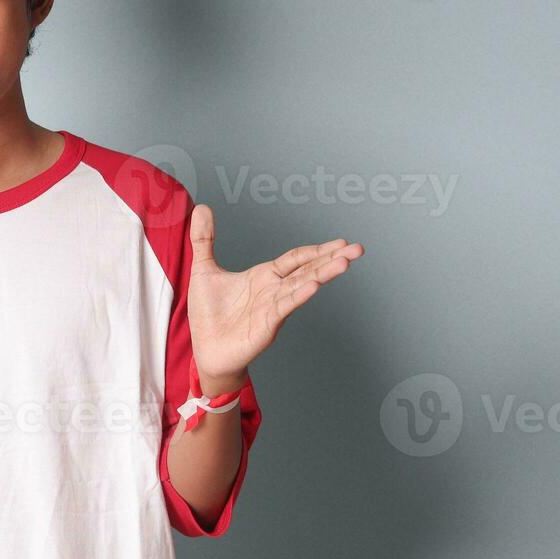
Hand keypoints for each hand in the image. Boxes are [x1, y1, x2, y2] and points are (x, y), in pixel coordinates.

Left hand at [186, 204, 363, 392]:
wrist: (206, 351)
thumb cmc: (209, 314)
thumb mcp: (204, 269)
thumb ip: (204, 239)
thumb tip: (201, 207)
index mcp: (264, 276)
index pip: (297, 258)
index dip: (317, 250)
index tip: (341, 242)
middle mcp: (274, 290)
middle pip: (308, 270)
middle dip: (332, 258)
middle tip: (358, 248)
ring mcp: (272, 308)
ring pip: (302, 286)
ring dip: (322, 274)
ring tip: (345, 262)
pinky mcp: (266, 325)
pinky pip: (284, 307)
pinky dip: (298, 296)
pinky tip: (314, 286)